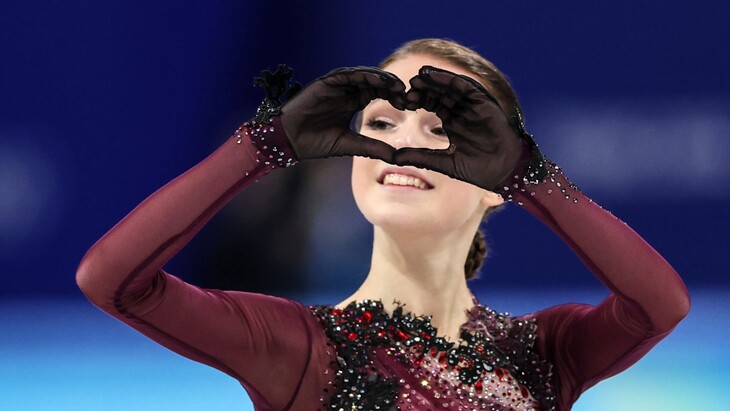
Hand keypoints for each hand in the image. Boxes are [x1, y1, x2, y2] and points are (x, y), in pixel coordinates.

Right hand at [275, 66, 406, 161]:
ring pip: (364, 76)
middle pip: (375, 83)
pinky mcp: (327, 82)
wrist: (291, 141)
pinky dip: (364, 75)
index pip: (378, 95)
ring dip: (382, 79)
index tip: (409, 105)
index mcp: (353, 103)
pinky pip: (349, 75)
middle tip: (408, 95)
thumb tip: (396, 156)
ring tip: (398, 86)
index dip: (394, 98)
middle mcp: (347, 92)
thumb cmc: (317, 143)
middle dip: (392, 87)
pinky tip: (379, 81)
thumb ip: (372, 147)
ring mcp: (337, 86)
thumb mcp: (351, 144)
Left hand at [393, 65, 529, 191]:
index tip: (401, 102)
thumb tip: (395, 157)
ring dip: (433, 80)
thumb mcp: (443, 162)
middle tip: (407, 88)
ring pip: (450, 87)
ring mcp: (472, 105)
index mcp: (451, 123)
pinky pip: (465, 86)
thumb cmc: (477, 170)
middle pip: (438, 93)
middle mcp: (460, 111)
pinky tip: (433, 76)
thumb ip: (420, 157)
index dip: (417, 102)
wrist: (504, 172)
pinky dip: (450, 79)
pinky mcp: (484, 102)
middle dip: (423, 89)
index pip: (431, 106)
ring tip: (417, 77)